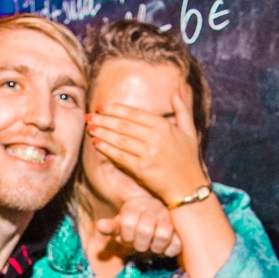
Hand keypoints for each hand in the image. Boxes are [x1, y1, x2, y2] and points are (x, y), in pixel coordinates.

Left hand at [86, 89, 207, 205]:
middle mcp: (155, 137)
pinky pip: (119, 156)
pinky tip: (97, 143)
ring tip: (90, 128)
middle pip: (123, 125)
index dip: (115, 109)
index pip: (134, 114)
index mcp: (164, 126)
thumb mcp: (189, 131)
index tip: (101, 107)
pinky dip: (107, 149)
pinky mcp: (141, 169)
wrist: (188, 186)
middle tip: (89, 116)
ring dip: (102, 132)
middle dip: (103, 119)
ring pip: (119, 139)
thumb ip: (182, 109)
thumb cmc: (188, 159)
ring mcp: (147, 153)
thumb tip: (175, 91)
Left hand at [96, 194, 181, 256]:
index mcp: (135, 205)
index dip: (127, 237)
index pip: (128, 224)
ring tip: (152, 246)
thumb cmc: (134, 224)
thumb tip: (100, 225)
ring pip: (163, 236)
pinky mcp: (181, 228)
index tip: (128, 237)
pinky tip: (163, 248)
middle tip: (141, 244)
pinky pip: (177, 243)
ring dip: (155, 247)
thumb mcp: (119, 225)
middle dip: (140, 244)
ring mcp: (168, 216)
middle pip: (144, 231)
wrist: (154, 216)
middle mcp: (153, 207)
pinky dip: (169, 250)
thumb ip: (110, 227)